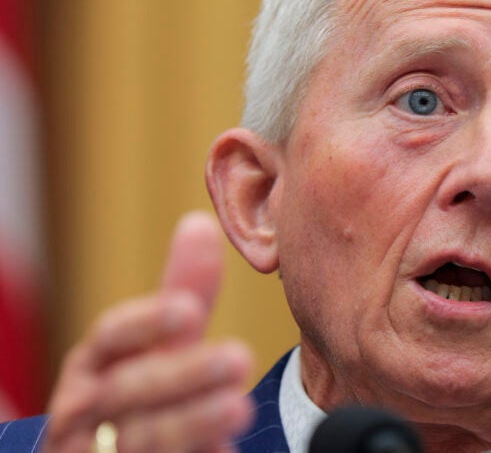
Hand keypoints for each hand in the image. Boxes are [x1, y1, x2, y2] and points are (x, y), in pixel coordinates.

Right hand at [43, 212, 254, 452]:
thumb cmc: (134, 392)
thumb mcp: (153, 345)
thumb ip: (180, 292)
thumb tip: (200, 223)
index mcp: (96, 363)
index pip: (112, 336)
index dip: (147, 322)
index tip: (189, 310)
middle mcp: (87, 408)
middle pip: (127, 390)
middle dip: (182, 374)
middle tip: (239, 357)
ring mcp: (97, 452)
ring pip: (141, 439)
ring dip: (192, 423)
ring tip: (240, 407)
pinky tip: (224, 451)